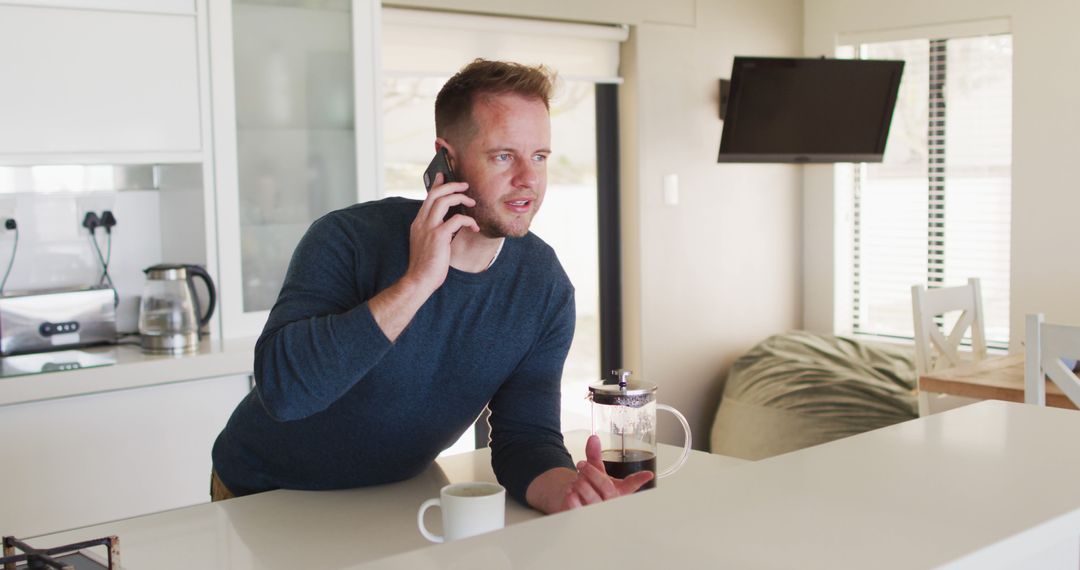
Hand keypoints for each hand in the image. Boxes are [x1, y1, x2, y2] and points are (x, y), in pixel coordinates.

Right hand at [404, 173, 478, 294]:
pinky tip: (474, 227)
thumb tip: (449, 222)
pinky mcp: (439, 236)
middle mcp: (421, 222)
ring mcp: (429, 228)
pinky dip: (468, 220)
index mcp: (418, 223)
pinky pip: (456, 219)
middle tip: (465, 185)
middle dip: (451, 185)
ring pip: (444, 201)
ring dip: (460, 198)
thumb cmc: (426, 265)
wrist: (419, 280)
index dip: (436, 185)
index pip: (427, 198)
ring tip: (471, 202)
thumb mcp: (427, 243)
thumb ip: (434, 230)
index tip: (443, 175)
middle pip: (435, 194)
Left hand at [524, 435, 653, 513]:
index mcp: (618, 490)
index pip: (632, 484)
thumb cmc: (591, 486)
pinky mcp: (585, 518)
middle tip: (582, 465)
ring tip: (576, 479)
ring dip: (582, 485)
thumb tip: (593, 438)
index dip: (640, 479)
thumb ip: (594, 454)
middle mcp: (611, 501)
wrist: (575, 502)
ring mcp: (599, 511)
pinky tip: (570, 492)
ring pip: (593, 499)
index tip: (648, 474)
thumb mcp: (594, 468)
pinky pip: (580, 510)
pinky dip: (573, 499)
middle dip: (592, 473)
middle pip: (606, 488)